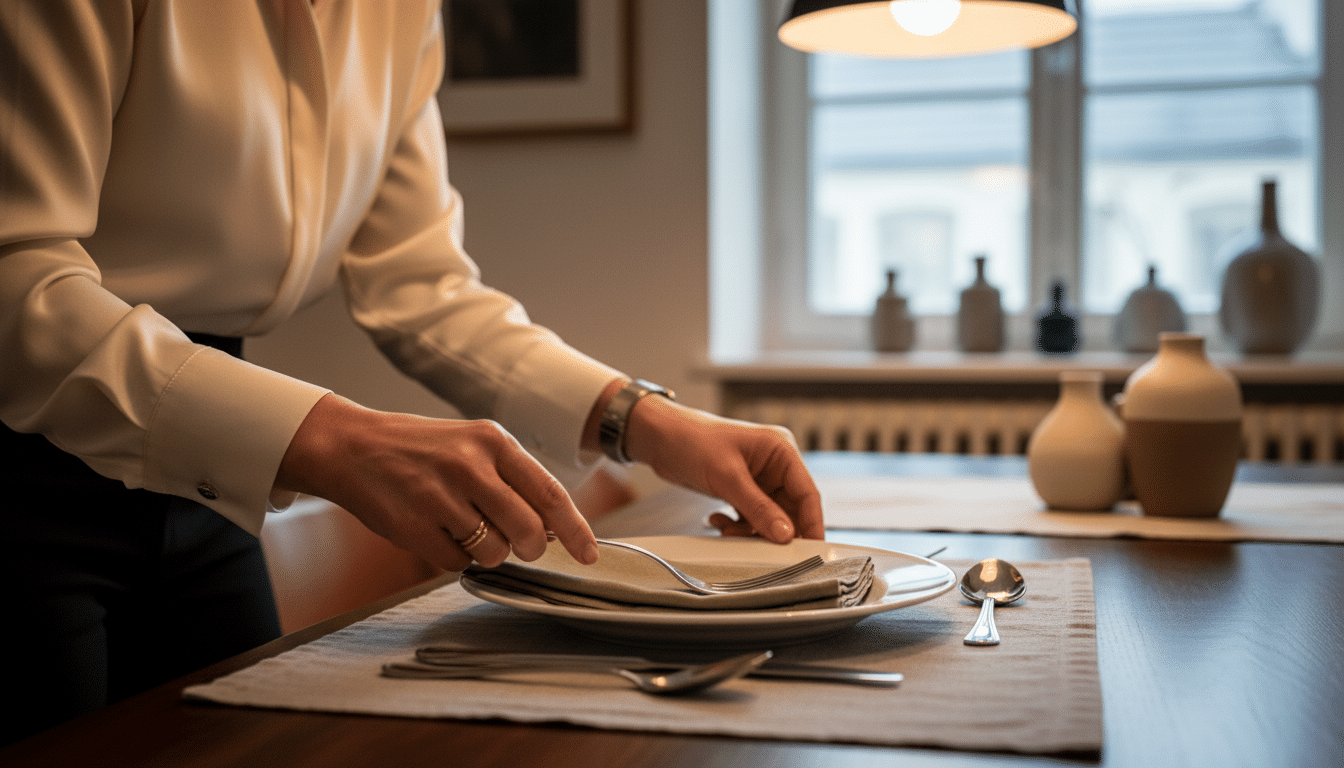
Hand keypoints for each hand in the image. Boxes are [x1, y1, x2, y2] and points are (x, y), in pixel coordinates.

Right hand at [275, 394, 597, 570]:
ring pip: (493, 552)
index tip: (589, 553)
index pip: (550, 494)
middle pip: (528, 531)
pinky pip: (455, 563)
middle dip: (529, 548)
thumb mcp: (473, 446)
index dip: (575, 530)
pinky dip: (452, 556)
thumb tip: (554, 527)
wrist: (352, 447)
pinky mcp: (413, 526)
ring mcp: (440, 496)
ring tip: (461, 525)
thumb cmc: (422, 450)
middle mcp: (470, 465)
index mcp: (493, 441)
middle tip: (519, 545)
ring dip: (486, 551)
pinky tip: (435, 530)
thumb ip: (514, 480)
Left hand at [622, 395, 823, 542]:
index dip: (811, 523)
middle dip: (774, 531)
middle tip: (761, 549)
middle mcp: (774, 465)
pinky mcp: (741, 490)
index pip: (807, 493)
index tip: (810, 549)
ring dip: (751, 530)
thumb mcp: (728, 477)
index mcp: (781, 451)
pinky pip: (750, 517)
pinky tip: (718, 521)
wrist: (659, 438)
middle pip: (790, 510)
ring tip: (728, 530)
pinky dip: (737, 526)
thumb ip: (758, 508)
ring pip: (769, 518)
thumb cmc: (693, 441)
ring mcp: (758, 479)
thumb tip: (785, 535)